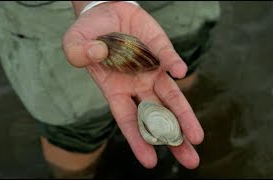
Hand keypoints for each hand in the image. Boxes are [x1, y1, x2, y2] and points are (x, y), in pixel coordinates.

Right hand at [63, 1, 203, 168]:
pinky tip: (181, 72)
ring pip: (171, 97)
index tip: (151, 162)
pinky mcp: (160, 50)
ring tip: (197, 138)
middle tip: (190, 160)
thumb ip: (78, 52)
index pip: (129, 120)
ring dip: (184, 116)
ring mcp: (151, 70)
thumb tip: (98, 54)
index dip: (138, 141)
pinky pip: (168, 59)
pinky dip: (174, 65)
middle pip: (157, 116)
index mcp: (115, 91)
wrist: (106, 10)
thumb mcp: (75, 43)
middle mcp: (136, 86)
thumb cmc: (89, 33)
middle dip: (172, 138)